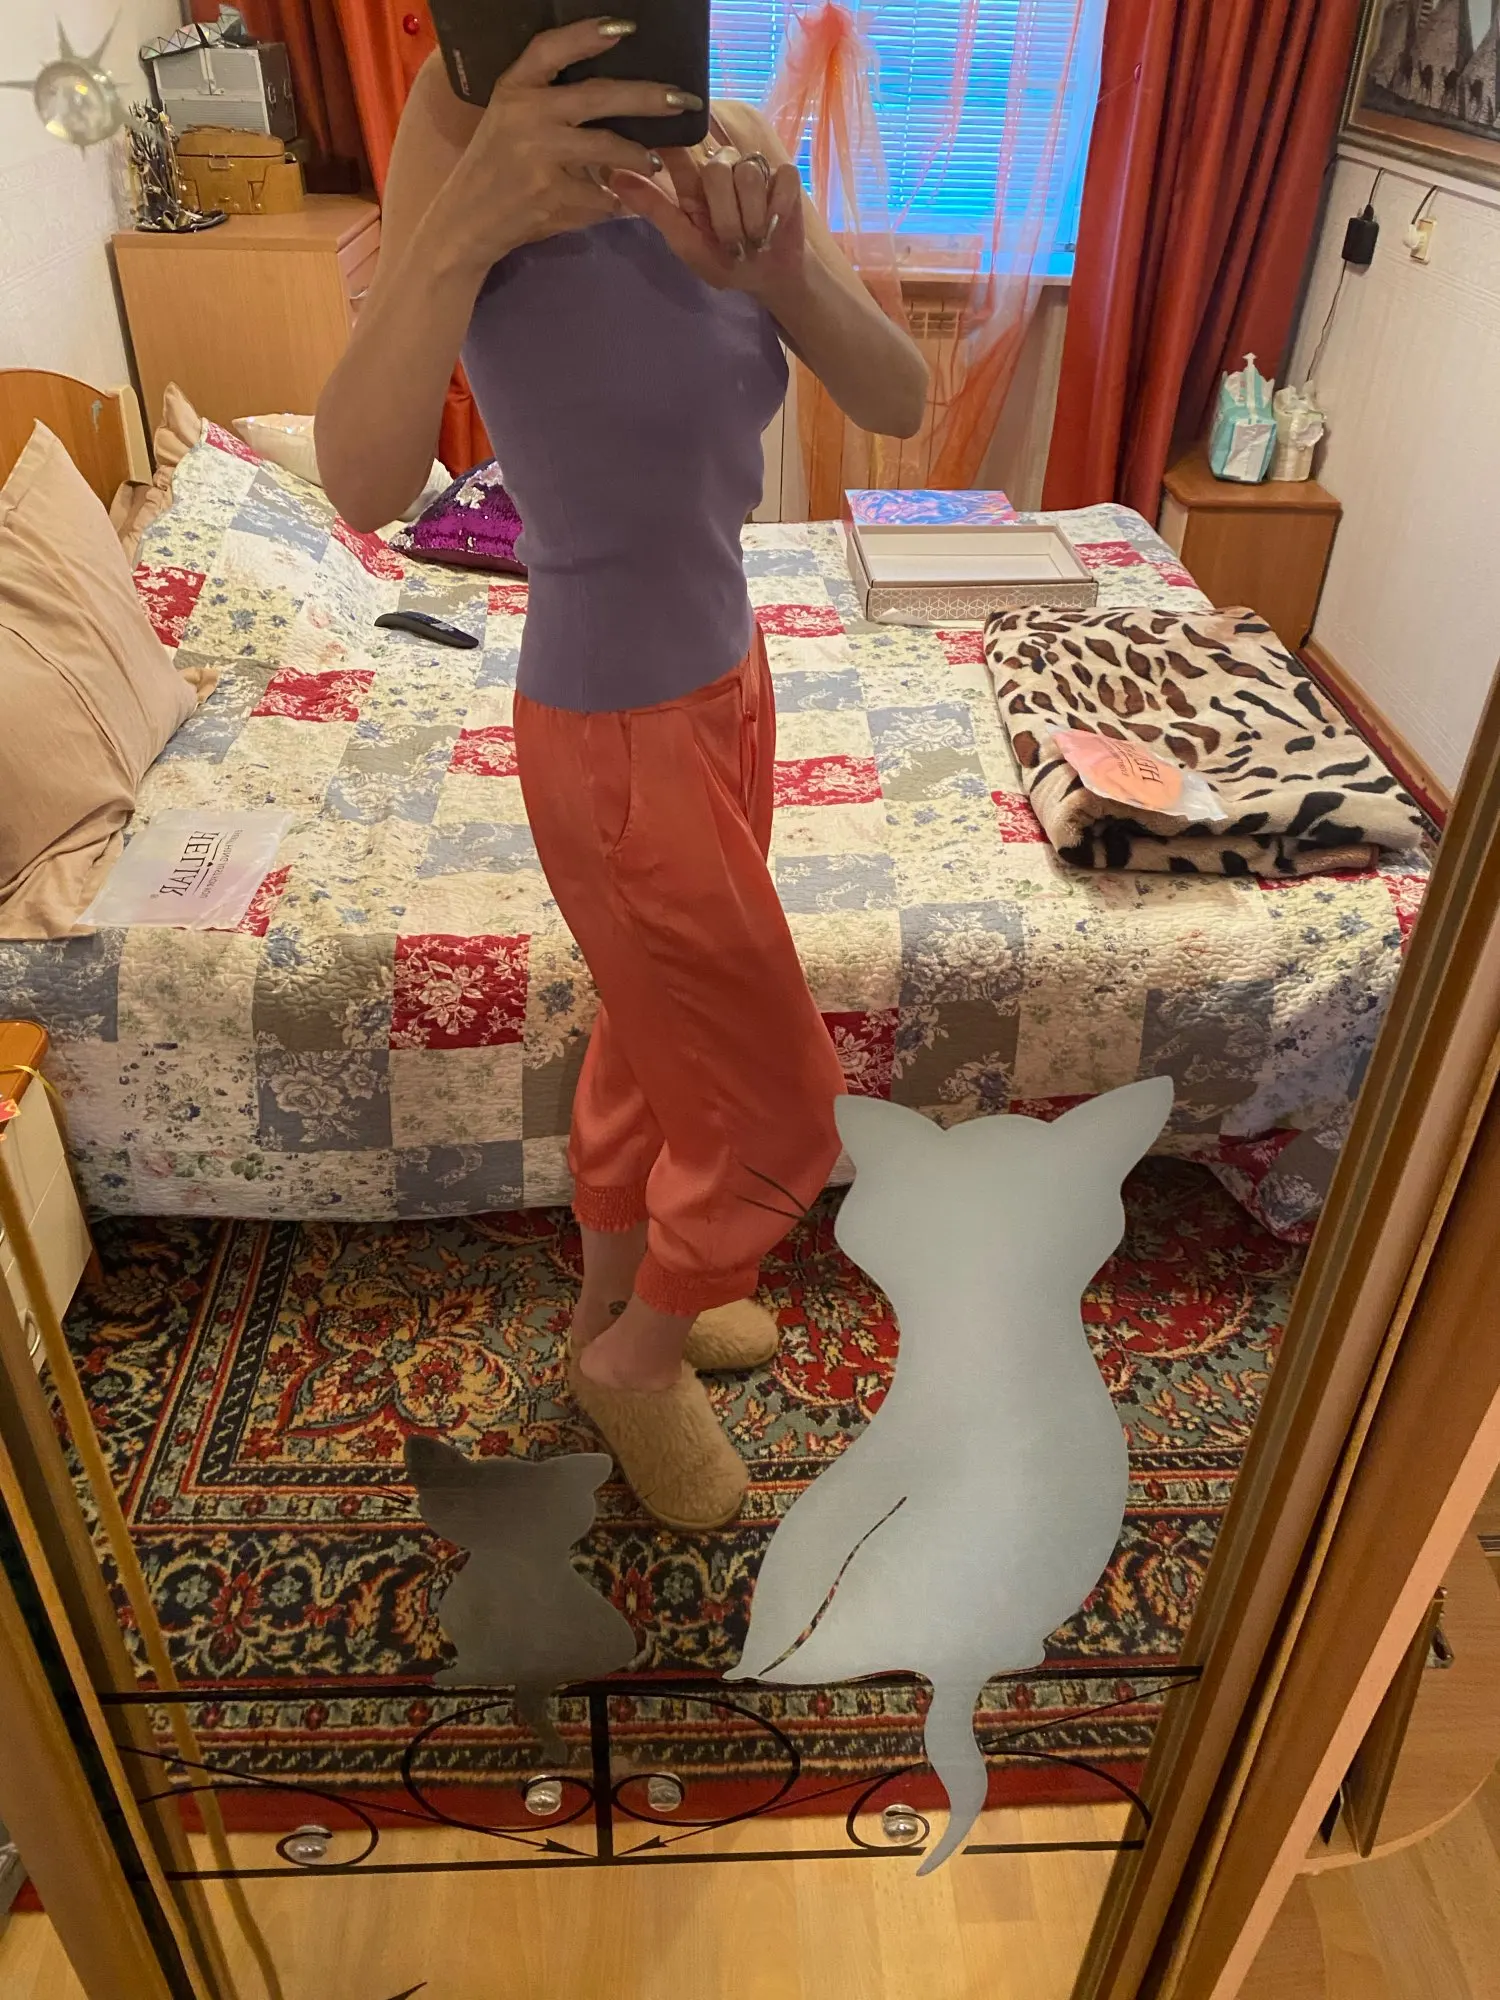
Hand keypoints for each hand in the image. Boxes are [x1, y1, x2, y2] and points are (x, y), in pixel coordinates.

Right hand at [429, 18, 703, 273]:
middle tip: (682, 100)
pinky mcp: (551, 196)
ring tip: (654, 162)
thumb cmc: (494, 168)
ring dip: (640, 156)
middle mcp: (526, 116)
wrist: (465, 223)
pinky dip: (614, 201)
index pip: (552, 49)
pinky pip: (601, 195)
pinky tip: (618, 203)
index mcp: (514, 90)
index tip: (626, 28)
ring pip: (608, 148)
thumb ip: (551, 105)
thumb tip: (618, 101)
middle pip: (599, 96)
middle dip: (648, 97)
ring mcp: (539, 157)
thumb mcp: (510, 120)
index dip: (588, 34)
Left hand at [609, 141, 807, 295]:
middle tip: (732, 244)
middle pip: (717, 168)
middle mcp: (721, 166)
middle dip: (726, 215)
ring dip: (752, 217)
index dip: (673, 143)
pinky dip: (777, 208)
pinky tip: (774, 223)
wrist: (768, 278)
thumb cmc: (724, 262)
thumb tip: (612, 174)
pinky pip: (781, 178)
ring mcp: (754, 167)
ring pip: (749, 174)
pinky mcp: (785, 176)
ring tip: (754, 237)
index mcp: (692, 182)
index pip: (677, 147)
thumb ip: (654, 207)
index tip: (676, 160)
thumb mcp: (685, 242)